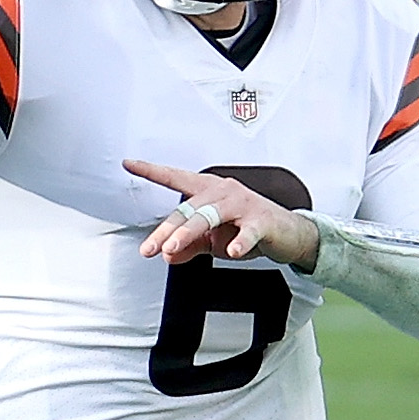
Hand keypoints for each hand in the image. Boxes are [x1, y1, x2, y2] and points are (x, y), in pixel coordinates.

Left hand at [129, 161, 321, 269]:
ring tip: (172, 249)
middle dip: (167, 230)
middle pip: (189, 209)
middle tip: (151, 249)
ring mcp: (243, 205)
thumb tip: (167, 255)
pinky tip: (232, 251)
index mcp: (209, 192)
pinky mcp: (262, 221)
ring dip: (189, 233)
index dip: (153, 171)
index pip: (176, 179)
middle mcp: (223, 192)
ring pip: (210, 216)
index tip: (130, 164)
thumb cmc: (249, 229)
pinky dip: (240, 241)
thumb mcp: (213, 241)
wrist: (288, 235)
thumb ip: (189, 247)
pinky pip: (248, 231)